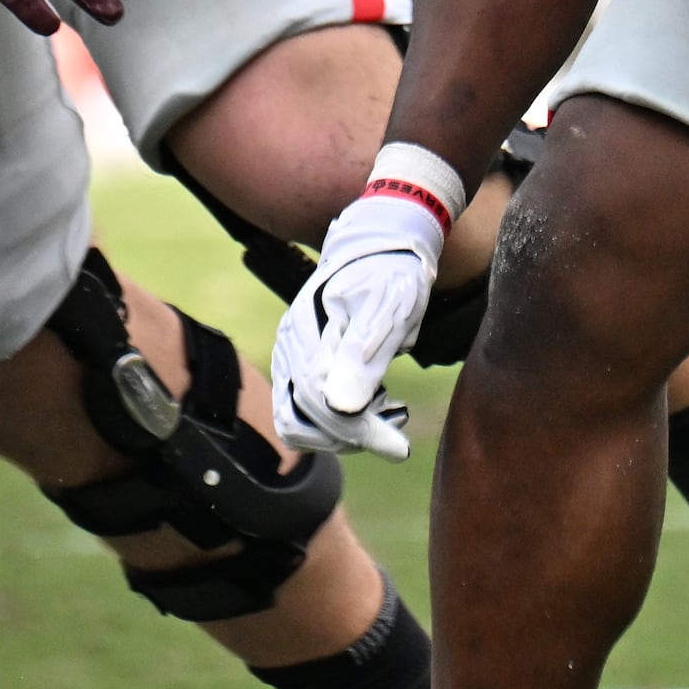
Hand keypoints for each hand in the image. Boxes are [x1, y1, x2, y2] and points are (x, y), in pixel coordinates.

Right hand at [271, 153, 460, 461]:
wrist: (384, 241)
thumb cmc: (393, 271)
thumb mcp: (390, 308)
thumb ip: (363, 355)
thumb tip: (341, 407)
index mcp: (308, 333)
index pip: (321, 404)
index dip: (360, 433)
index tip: (400, 447)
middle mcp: (289, 346)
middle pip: (305, 420)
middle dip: (353, 436)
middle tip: (397, 431)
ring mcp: (291, 354)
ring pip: (301, 421)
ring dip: (342, 433)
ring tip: (388, 414)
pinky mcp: (300, 360)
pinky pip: (305, 410)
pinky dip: (336, 423)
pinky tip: (374, 407)